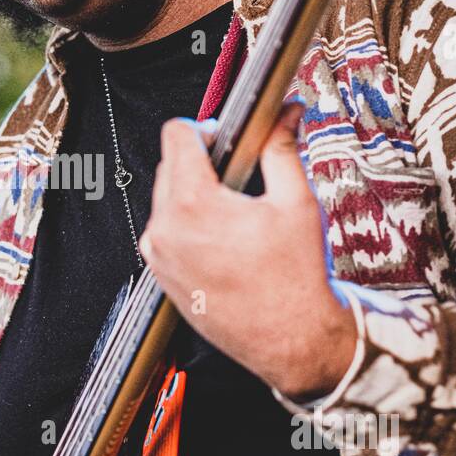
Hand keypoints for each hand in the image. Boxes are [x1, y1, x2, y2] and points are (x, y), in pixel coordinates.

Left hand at [139, 102, 357, 401]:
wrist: (292, 341)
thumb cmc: (296, 280)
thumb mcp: (296, 203)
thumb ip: (282, 149)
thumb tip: (285, 114)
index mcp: (193, 204)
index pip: (176, 135)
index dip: (205, 127)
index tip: (227, 136)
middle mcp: (165, 229)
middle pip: (169, 166)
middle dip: (202, 162)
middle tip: (241, 176)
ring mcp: (158, 256)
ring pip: (166, 199)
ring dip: (194, 194)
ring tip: (235, 213)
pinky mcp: (160, 275)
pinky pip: (166, 232)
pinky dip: (189, 225)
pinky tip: (224, 240)